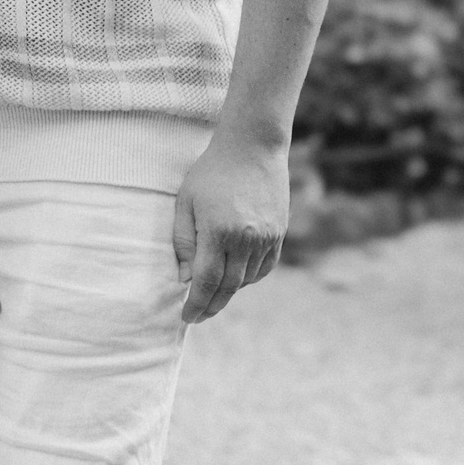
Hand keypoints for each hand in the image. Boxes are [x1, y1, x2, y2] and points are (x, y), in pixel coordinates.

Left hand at [171, 132, 290, 323]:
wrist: (252, 147)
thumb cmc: (211, 172)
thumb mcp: (186, 202)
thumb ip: (184, 241)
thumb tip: (186, 278)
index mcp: (218, 231)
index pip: (206, 281)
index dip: (196, 303)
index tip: (186, 317)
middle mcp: (246, 239)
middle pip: (228, 286)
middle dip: (211, 305)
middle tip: (198, 315)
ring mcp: (266, 238)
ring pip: (247, 280)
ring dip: (230, 292)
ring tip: (213, 296)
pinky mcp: (279, 233)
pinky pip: (264, 267)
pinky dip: (249, 278)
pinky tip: (236, 278)